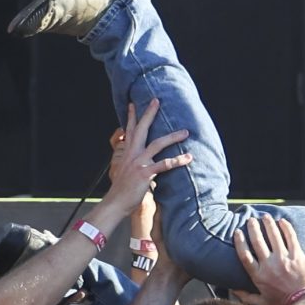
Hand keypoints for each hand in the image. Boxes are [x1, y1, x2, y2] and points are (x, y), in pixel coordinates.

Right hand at [102, 100, 191, 216]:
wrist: (115, 203)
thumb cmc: (122, 191)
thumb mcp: (125, 172)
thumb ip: (134, 164)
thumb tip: (143, 162)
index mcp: (127, 154)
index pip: (129, 131)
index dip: (130, 117)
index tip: (132, 104)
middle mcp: (132, 155)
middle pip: (141, 129)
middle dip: (149, 114)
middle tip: (156, 100)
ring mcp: (138, 163)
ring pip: (157, 144)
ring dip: (172, 137)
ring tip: (185, 132)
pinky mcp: (145, 173)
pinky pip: (164, 165)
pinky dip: (177, 160)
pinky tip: (188, 157)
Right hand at [232, 216, 304, 304]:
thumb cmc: (283, 304)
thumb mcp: (261, 303)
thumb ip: (245, 296)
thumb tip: (232, 290)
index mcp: (259, 275)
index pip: (245, 255)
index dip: (240, 242)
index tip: (237, 232)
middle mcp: (269, 265)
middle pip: (258, 242)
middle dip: (253, 228)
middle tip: (251, 220)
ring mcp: (284, 259)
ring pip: (273, 236)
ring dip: (268, 224)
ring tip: (265, 217)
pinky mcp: (297, 256)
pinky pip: (291, 238)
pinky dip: (286, 228)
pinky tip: (282, 221)